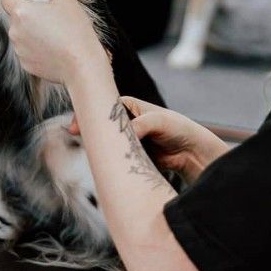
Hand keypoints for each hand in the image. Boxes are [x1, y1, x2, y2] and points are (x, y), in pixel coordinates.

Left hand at [1, 0, 107, 83]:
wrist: (82, 65)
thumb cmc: (75, 31)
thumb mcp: (68, 0)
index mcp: (21, 13)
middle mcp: (14, 32)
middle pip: (15, 16)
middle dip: (28, 13)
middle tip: (47, 13)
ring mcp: (19, 50)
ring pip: (21, 34)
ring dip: (31, 31)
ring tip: (53, 31)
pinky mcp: (25, 65)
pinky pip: (27, 51)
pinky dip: (36, 48)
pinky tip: (53, 47)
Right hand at [73, 96, 226, 178]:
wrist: (192, 152)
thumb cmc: (178, 128)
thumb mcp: (160, 120)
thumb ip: (141, 124)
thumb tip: (127, 134)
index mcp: (131, 106)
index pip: (105, 106)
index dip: (91, 113)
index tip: (78, 124)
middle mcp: (127, 122)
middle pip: (103, 125)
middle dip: (91, 131)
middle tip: (78, 137)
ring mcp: (128, 140)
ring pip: (108, 144)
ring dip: (102, 148)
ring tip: (94, 152)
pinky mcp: (131, 157)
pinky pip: (117, 158)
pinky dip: (112, 161)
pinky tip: (108, 164)